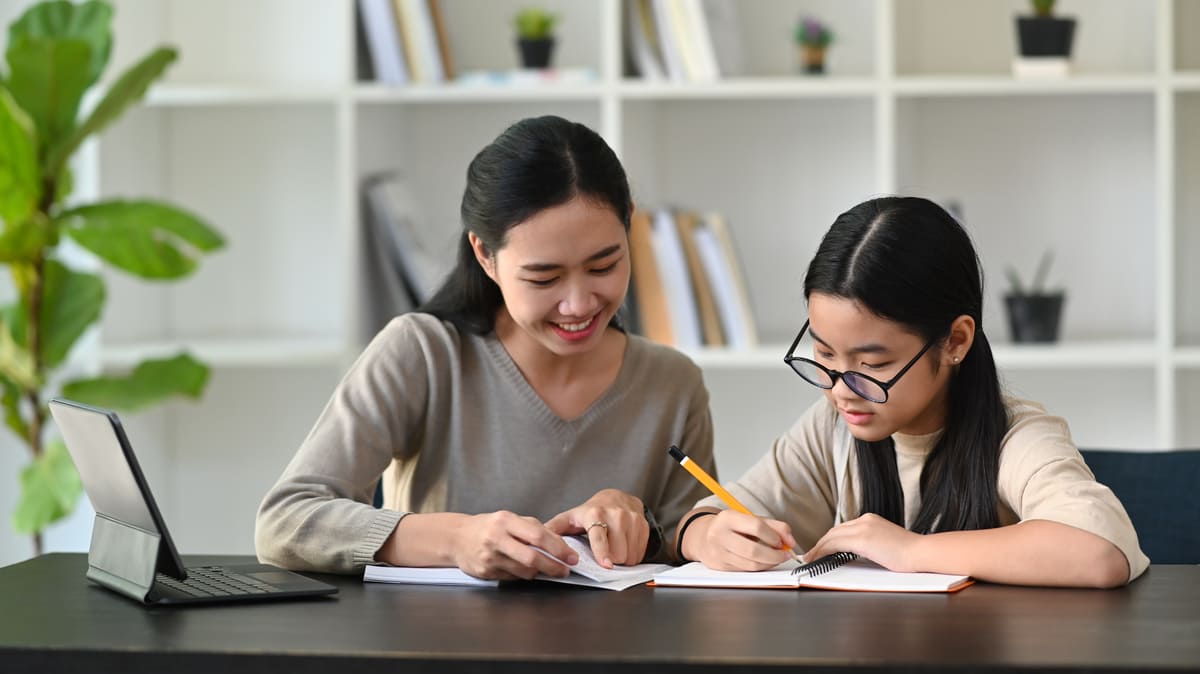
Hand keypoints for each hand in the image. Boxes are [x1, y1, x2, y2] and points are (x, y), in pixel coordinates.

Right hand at [451, 510, 578, 580]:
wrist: (457, 538)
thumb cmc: (488, 527)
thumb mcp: (510, 519)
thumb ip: (533, 528)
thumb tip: (560, 542)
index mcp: (505, 521)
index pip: (537, 535)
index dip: (558, 548)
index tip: (571, 556)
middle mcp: (496, 538)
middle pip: (532, 557)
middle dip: (553, 566)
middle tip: (565, 570)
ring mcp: (490, 557)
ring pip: (523, 571)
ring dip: (539, 572)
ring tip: (546, 568)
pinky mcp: (486, 572)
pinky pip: (512, 577)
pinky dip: (523, 575)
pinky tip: (524, 569)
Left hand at [544, 489, 646, 567]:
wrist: (617, 497)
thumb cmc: (591, 511)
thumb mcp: (571, 517)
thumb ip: (554, 529)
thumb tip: (536, 541)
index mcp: (595, 514)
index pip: (600, 537)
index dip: (603, 552)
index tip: (605, 565)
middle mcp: (616, 515)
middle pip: (618, 553)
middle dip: (611, 561)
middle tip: (604, 556)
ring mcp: (632, 520)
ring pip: (630, 555)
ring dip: (622, 560)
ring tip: (613, 550)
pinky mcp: (644, 525)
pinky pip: (640, 552)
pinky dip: (632, 555)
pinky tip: (624, 546)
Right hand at [689, 510, 796, 570]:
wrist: (703, 537)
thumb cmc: (732, 527)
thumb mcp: (750, 519)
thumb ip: (774, 526)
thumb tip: (791, 541)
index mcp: (727, 518)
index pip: (756, 527)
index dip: (774, 536)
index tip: (784, 542)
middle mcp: (719, 535)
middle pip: (753, 550)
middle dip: (774, 555)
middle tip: (785, 554)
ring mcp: (718, 553)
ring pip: (751, 564)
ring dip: (769, 563)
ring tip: (776, 558)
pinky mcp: (719, 567)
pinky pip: (745, 570)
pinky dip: (759, 568)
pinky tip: (764, 562)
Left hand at [803, 513, 922, 571]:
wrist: (922, 553)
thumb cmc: (909, 554)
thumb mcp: (886, 544)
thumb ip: (871, 544)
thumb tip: (857, 554)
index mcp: (871, 520)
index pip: (844, 529)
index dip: (830, 539)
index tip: (821, 549)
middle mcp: (865, 520)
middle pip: (835, 531)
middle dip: (821, 543)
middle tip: (811, 555)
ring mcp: (863, 527)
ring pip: (832, 536)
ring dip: (819, 548)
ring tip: (810, 559)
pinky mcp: (862, 539)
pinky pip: (835, 544)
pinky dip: (823, 551)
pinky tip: (817, 559)